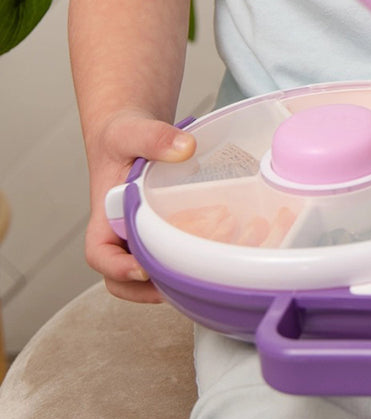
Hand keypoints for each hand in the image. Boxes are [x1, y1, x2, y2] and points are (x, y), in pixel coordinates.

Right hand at [85, 108, 195, 302]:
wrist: (133, 129)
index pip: (100, 254)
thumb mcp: (133, 131)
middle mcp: (122, 232)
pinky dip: (192, 256)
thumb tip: (185, 148)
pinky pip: (175, 251)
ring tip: (207, 270)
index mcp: (105, 216)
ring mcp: (144, 234)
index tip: (143, 269)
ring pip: (152, 271)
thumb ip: (155, 137)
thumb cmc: (122, 135)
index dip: (117, 269)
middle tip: (185, 281)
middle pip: (125, 279)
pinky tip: (222, 247)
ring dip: (174, 277)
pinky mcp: (166, 228)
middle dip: (151, 288)